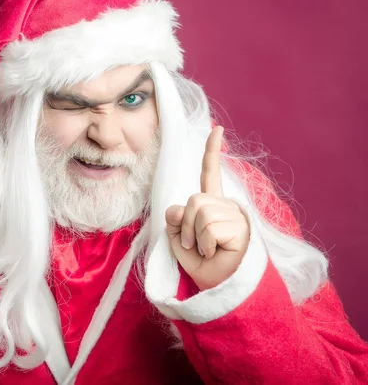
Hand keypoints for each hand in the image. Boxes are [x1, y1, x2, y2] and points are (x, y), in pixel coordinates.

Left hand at [165, 126, 249, 290]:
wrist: (217, 287)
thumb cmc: (200, 262)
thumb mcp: (177, 239)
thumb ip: (174, 218)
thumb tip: (181, 206)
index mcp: (211, 204)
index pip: (209, 173)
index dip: (212, 151)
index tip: (217, 129)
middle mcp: (226, 205)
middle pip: (194, 201)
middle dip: (185, 227)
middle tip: (194, 245)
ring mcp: (235, 215)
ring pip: (200, 214)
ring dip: (195, 238)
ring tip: (206, 250)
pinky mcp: (241, 227)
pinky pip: (209, 228)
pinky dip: (205, 244)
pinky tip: (216, 252)